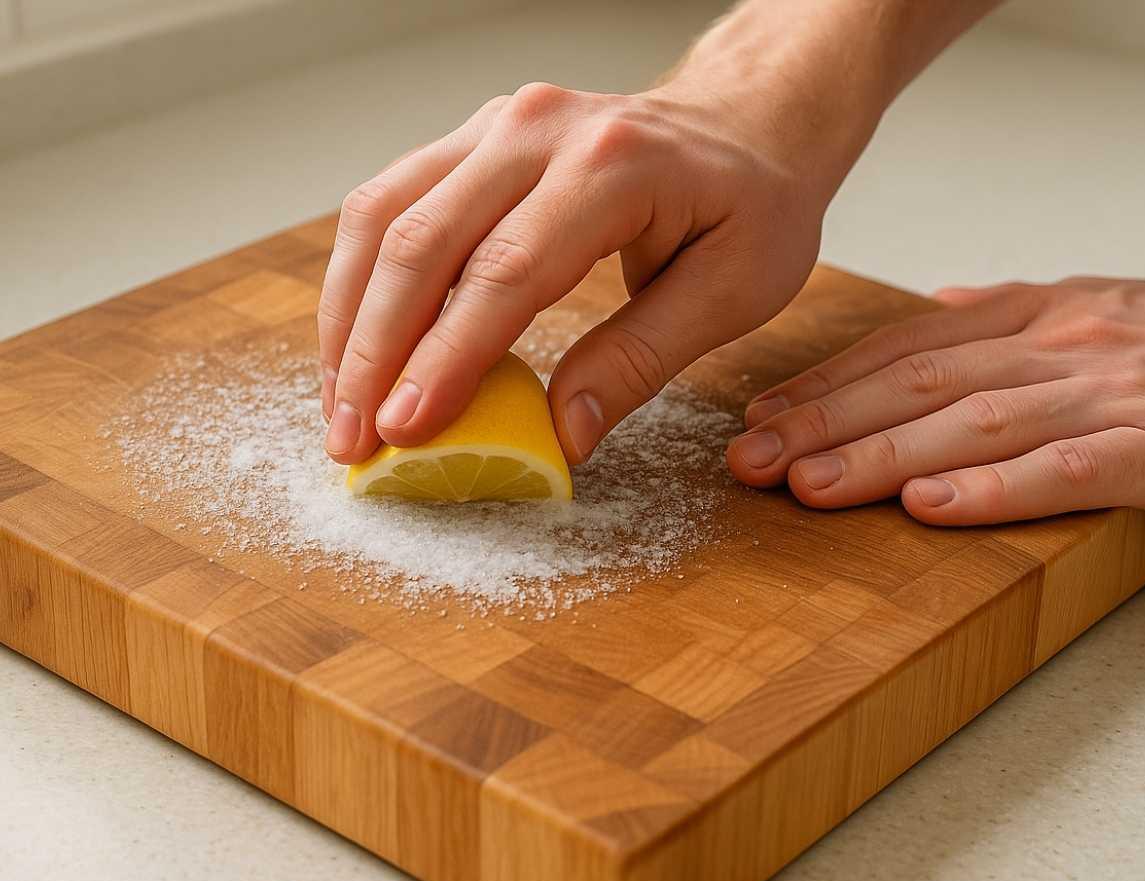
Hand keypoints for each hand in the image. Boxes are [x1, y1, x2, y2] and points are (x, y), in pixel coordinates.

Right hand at [317, 80, 826, 465]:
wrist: (746, 124)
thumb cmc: (754, 206)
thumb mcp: (732, 293)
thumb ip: (641, 360)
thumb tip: (561, 434)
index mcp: (612, 165)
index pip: (506, 271)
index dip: (446, 357)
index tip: (405, 430)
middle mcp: (538, 130)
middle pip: (423, 240)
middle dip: (374, 350)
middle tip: (353, 441)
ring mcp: (497, 124)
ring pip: (385, 214)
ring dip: (349, 315)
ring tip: (340, 405)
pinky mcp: (475, 138)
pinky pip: (394, 201)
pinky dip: (363, 277)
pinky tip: (357, 342)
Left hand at [726, 273, 1144, 524]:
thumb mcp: (1096, 306)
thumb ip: (1007, 316)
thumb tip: (930, 312)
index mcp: (1039, 317)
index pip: (909, 348)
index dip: (829, 381)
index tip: (766, 412)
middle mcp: (1058, 347)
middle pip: (919, 383)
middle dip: (825, 421)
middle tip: (751, 458)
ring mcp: (1107, 396)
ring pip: (972, 424)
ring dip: (880, 454)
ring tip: (808, 485)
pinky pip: (1063, 469)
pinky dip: (990, 489)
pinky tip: (929, 507)